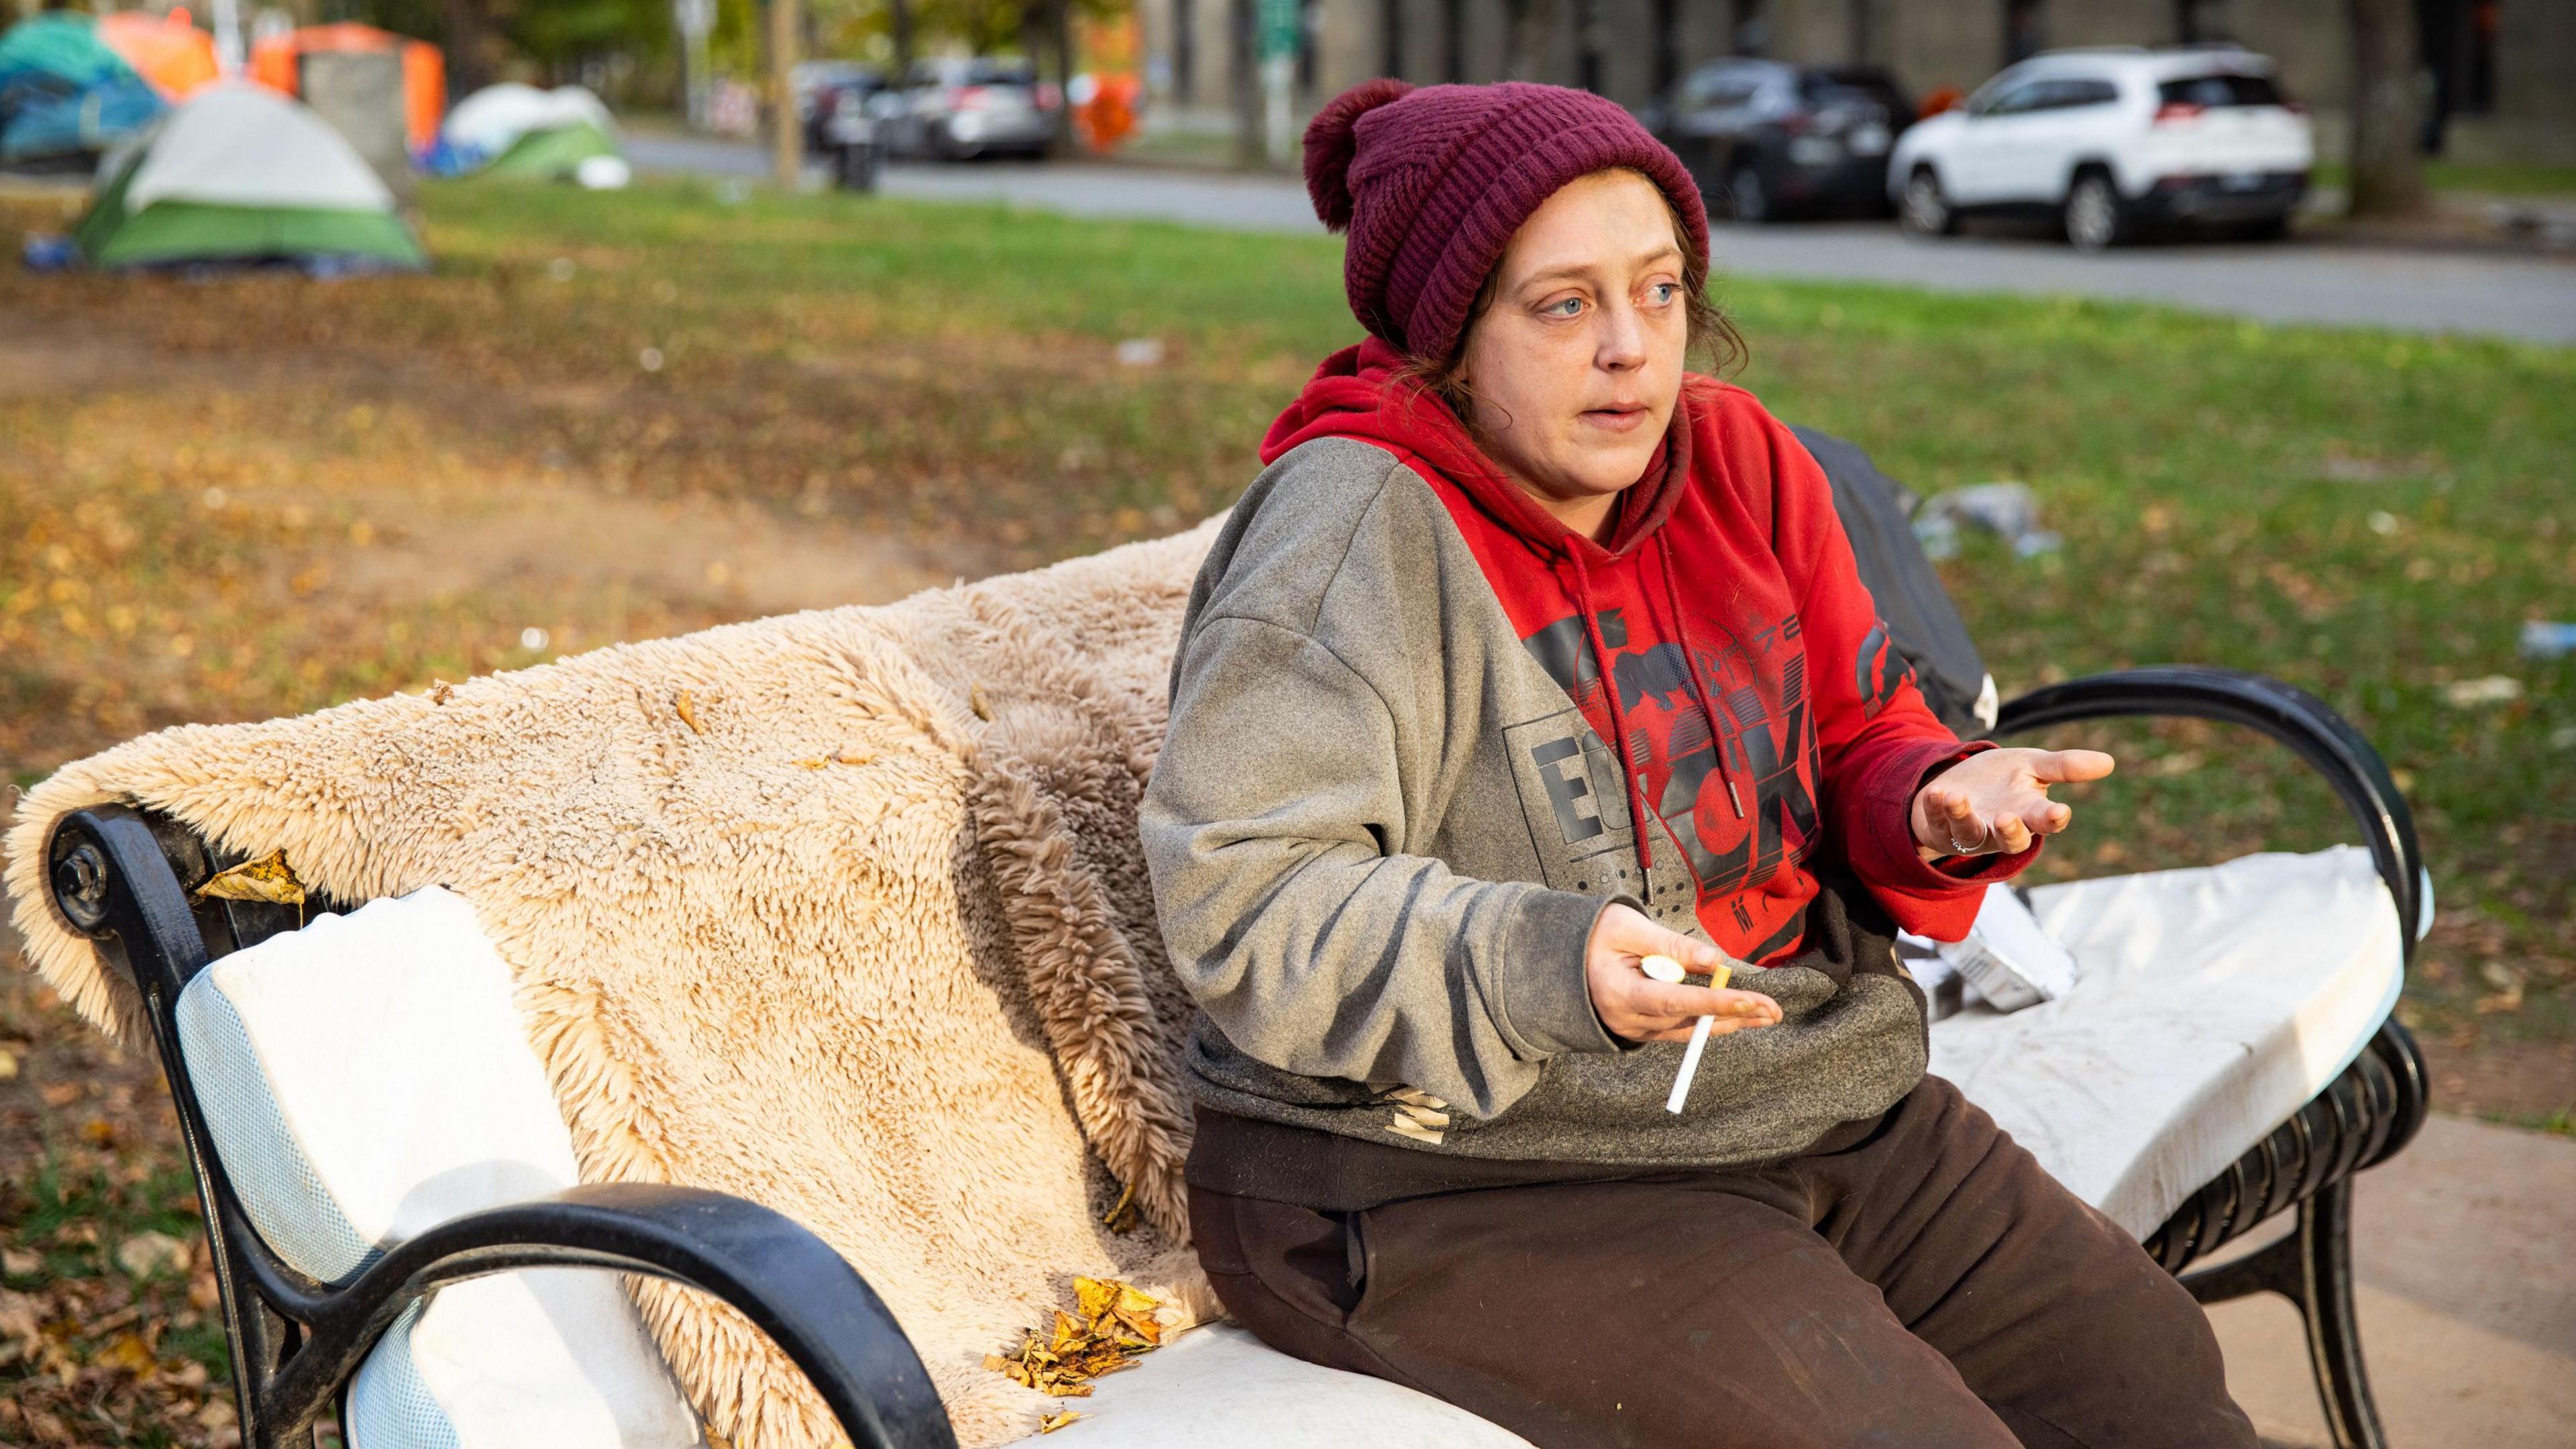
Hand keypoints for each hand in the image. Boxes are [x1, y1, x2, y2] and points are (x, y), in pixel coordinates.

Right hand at [1584, 903, 1780, 1044]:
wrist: (1559, 959)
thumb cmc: (1592, 936)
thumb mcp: (1627, 928)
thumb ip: (1671, 945)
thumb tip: (1715, 960)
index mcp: (1618, 993)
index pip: (1674, 1001)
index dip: (1713, 1002)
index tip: (1748, 1000)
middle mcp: (1627, 1020)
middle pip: (1688, 1020)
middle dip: (1733, 1014)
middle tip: (1773, 1010)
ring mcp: (1634, 1029)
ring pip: (1688, 1028)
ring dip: (1728, 1021)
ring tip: (1766, 1014)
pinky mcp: (1641, 1028)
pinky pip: (1680, 1027)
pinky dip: (1708, 1021)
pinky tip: (1738, 1016)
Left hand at [1912, 747, 2115, 858]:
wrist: (1960, 782)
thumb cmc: (2003, 779)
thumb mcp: (2032, 765)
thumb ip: (2064, 766)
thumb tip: (2109, 762)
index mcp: (2029, 814)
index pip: (2046, 821)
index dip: (2053, 819)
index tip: (2060, 812)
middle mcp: (2001, 829)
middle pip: (2011, 840)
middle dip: (2010, 831)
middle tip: (2007, 818)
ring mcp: (1971, 832)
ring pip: (1970, 834)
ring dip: (1963, 817)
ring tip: (1956, 797)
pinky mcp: (1942, 828)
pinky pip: (1937, 821)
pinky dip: (1935, 807)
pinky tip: (1935, 792)